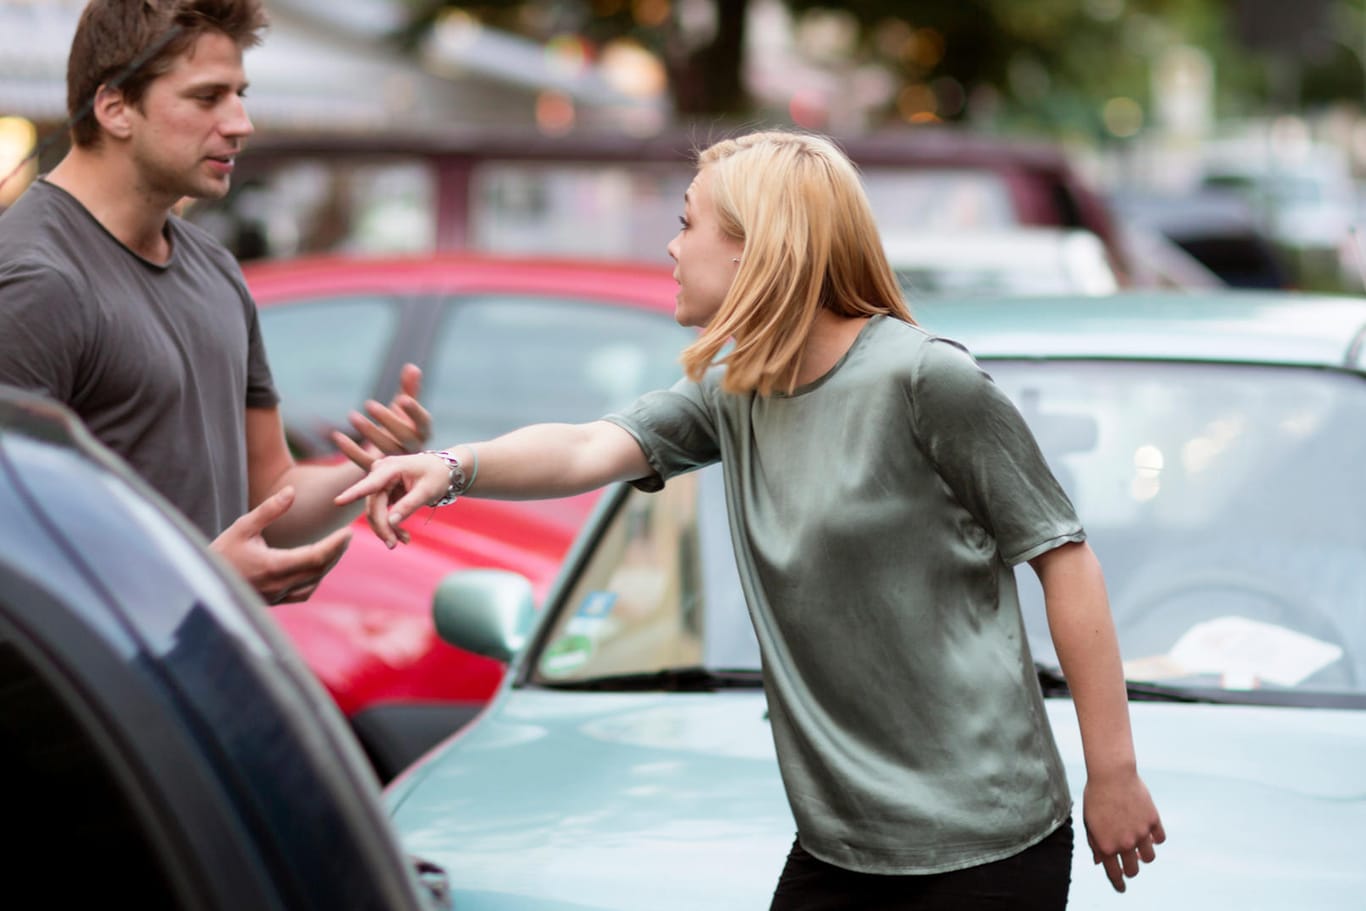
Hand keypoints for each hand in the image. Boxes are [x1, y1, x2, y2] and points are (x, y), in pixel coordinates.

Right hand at [211, 486, 352, 603]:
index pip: (316, 557)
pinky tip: (317, 567)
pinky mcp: (273, 602)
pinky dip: (315, 579)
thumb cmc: (220, 552)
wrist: (200, 583)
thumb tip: (291, 491)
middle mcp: (279, 585)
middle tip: (348, 535)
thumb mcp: (242, 527)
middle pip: (319, 569)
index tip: (348, 531)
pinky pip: (303, 593)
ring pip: (313, 582)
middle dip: (336, 551)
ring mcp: (277, 596)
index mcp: (273, 566)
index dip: (335, 544)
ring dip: (328, 565)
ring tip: (337, 547)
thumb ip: (269, 510)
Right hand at [333, 452, 449, 548]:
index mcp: (391, 467)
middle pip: (373, 506)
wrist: (444, 470)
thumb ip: (408, 505)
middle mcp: (381, 472)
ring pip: (374, 512)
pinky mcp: (382, 492)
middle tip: (394, 545)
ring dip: (386, 529)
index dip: (353, 494)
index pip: (370, 485)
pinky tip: (403, 536)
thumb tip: (391, 522)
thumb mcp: (427, 491)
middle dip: (382, 527)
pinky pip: (380, 512)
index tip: (338, 502)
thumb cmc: (437, 476)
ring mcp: (380, 482)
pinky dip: (390, 526)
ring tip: (404, 541)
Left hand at [334, 363, 431, 469]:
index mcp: (423, 433)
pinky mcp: (380, 473)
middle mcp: (414, 450)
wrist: (398, 466)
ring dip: (369, 432)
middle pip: (405, 437)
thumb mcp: (405, 410)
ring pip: (386, 450)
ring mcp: (397, 464)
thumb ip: (409, 389)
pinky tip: (337, 436)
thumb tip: (411, 367)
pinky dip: (351, 451)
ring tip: (352, 415)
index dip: (414, 411)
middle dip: (387, 420)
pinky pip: (366, 463)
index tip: (401, 398)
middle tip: (368, 403)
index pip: (423, 422)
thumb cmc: (402, 428)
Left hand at [1083, 770, 1165, 892]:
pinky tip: (1149, 833)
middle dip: (1131, 870)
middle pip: (1134, 870)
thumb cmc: (1096, 797)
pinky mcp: (1154, 821)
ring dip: (1144, 855)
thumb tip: (1100, 862)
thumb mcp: (1089, 821)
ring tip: (1139, 847)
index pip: (1114, 874)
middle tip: (1129, 865)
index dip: (1118, 884)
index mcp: (1107, 845)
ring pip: (1149, 857)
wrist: (1111, 774)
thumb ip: (1095, 844)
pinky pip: (1160, 839)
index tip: (1121, 888)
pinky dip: (1155, 838)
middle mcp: (1125, 843)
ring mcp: (1141, 833)